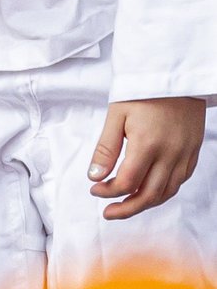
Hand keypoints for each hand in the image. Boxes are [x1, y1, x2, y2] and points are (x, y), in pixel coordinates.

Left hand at [90, 96, 204, 218]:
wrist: (175, 74)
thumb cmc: (142, 91)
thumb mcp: (116, 114)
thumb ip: (106, 148)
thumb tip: (95, 176)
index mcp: (147, 144)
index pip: (127, 182)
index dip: (108, 192)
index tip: (95, 189)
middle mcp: (170, 153)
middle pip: (149, 195)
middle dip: (127, 208)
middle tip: (108, 213)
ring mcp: (185, 154)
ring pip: (167, 192)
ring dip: (146, 203)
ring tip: (126, 206)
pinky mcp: (193, 151)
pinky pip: (180, 180)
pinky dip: (164, 191)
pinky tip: (150, 191)